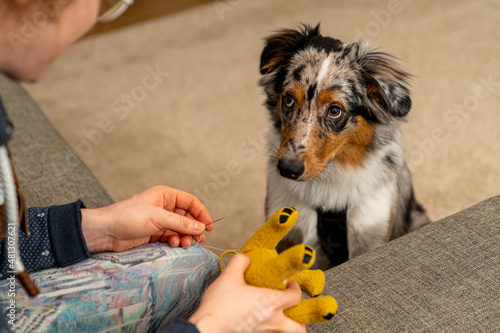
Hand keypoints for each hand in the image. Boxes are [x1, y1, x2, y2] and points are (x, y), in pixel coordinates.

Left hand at [81, 185, 212, 251]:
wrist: (105, 232)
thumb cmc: (127, 217)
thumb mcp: (157, 218)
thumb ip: (180, 223)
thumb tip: (200, 228)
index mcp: (165, 195)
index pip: (190, 202)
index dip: (202, 213)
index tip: (209, 226)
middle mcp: (164, 206)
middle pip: (187, 217)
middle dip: (193, 228)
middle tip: (198, 240)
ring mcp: (159, 220)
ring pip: (180, 228)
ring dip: (185, 236)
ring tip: (185, 244)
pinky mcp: (154, 233)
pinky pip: (171, 236)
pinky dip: (175, 241)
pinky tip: (173, 245)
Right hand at [189, 254, 305, 332]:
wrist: (207, 328)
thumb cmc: (219, 307)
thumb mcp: (229, 276)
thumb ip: (240, 262)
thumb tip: (245, 258)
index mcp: (272, 303)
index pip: (296, 297)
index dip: (296, 289)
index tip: (290, 284)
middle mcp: (272, 322)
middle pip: (299, 328)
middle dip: (300, 320)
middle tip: (293, 311)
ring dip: (284, 326)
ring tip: (275, 318)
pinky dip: (268, 330)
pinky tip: (257, 323)